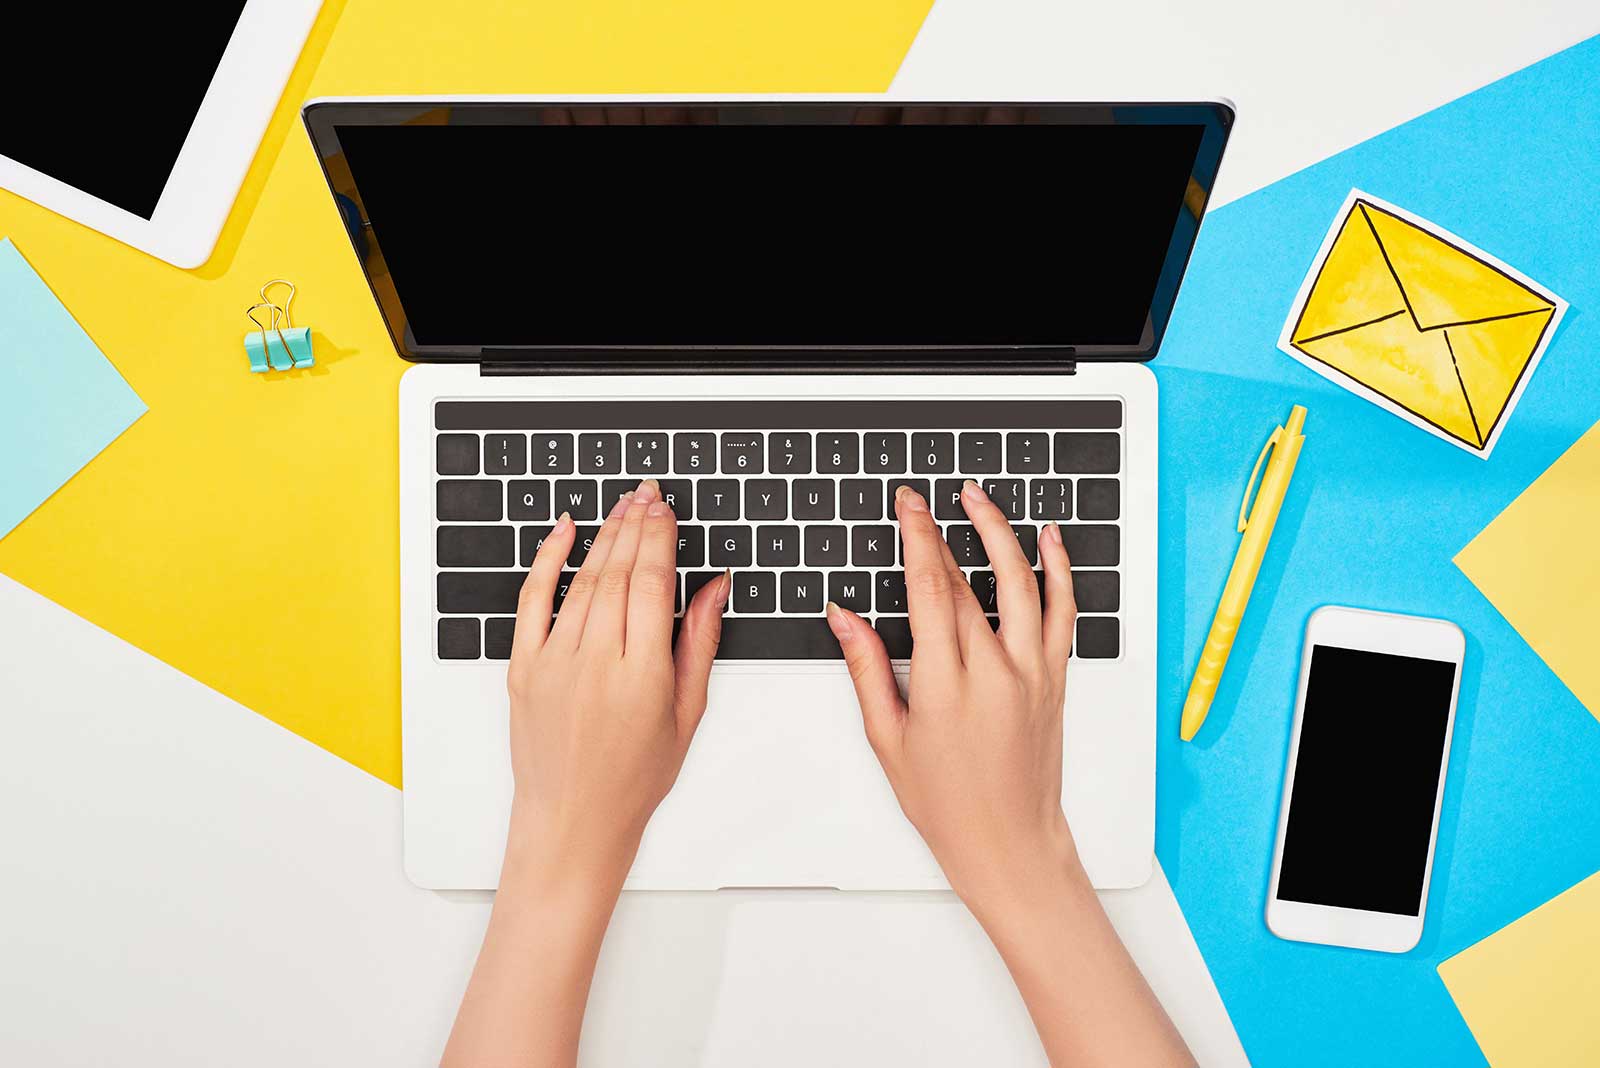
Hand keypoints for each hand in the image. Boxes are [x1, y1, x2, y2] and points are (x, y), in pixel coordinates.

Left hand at [506, 478, 730, 884]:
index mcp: (642, 677)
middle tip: (647, 495)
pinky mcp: (523, 669)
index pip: (651, 584)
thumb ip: (699, 644)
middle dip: (635, 526)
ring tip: (621, 508)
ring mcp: (554, 664)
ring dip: (603, 537)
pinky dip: (547, 561)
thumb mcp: (686, 714)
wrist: (572, 819)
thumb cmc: (633, 779)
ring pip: (582, 581)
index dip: (660, 539)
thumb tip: (713, 588)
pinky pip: (532, 601)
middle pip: (617, 574)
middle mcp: (596, 664)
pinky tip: (563, 531)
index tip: (666, 511)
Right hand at [826, 480, 1079, 915]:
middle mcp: (995, 673)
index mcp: (946, 687)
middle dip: (941, 534)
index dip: (918, 538)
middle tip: (921, 502)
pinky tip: (1049, 540)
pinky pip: (1064, 612)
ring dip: (1000, 533)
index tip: (908, 506)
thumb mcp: (888, 739)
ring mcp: (1032, 673)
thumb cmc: (947, 804)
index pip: (931, 590)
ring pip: (1023, 583)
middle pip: (968, 583)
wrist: (1011, 843)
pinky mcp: (1055, 679)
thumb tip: (844, 617)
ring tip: (977, 499)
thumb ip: (867, 670)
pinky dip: (1059, 571)